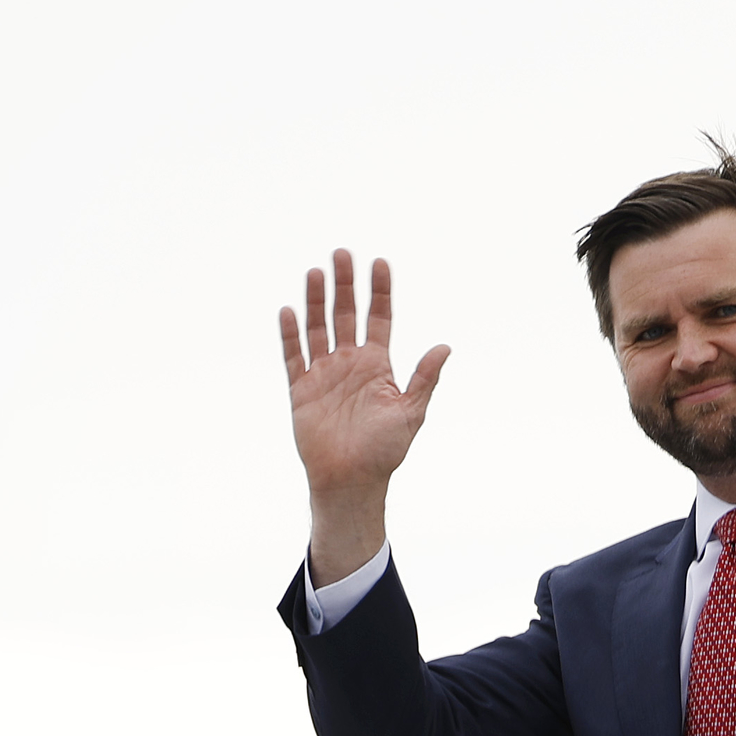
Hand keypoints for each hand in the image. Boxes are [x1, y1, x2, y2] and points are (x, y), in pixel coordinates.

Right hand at [278, 249, 448, 580]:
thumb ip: (425, 378)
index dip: (379, 291)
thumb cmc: (385, 451)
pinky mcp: (301, 389)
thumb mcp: (411, 412)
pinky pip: (293, 356)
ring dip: (316, 301)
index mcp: (377, 365)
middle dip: (344, 285)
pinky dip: (290, 334)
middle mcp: (350, 363)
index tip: (379, 262)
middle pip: (346, 314)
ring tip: (316, 272)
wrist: (352, 481)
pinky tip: (289, 310)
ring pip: (318, 328)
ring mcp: (324, 374)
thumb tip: (445, 346)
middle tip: (342, 254)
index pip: (379, 318)